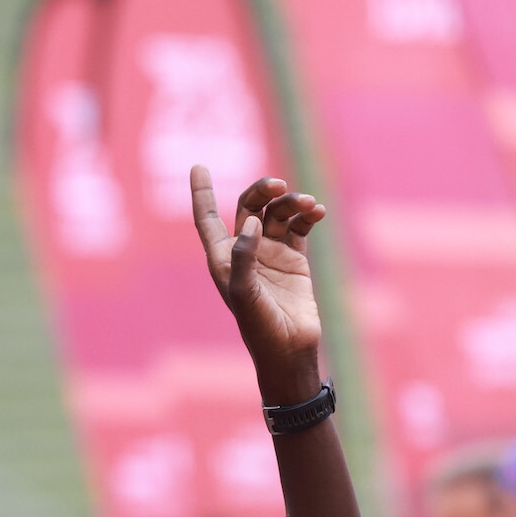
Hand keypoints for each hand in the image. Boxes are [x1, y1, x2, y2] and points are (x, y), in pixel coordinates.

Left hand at [192, 169, 326, 400]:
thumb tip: (249, 221)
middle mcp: (246, 251)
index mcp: (223, 258)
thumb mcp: (244, 294)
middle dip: (262, 191)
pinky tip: (317, 211)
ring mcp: (271, 253)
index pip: (207, 218)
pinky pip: (300, 227)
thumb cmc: (258, 328)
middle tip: (278, 186)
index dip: (202, 193)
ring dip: (292, 202)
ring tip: (308, 204)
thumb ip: (244, 257)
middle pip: (248, 206)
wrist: (290, 350)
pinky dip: (308, 215)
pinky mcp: (295, 259)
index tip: (198, 166)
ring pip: (278, 214)